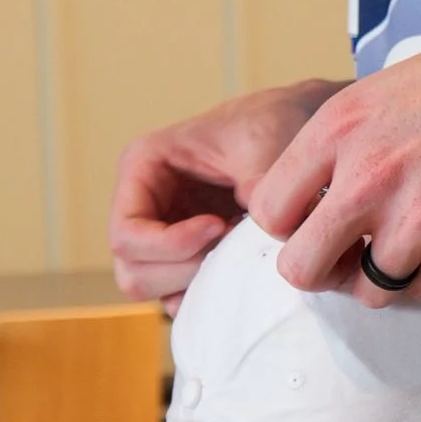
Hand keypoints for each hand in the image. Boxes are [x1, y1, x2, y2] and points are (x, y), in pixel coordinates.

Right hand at [108, 85, 339, 309]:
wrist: (293, 128)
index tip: (220, 226)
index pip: (128, 232)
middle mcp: (142, 206)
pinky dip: (207, 295)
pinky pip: (180, 296)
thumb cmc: (268, 124)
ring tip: (237, 255)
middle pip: (132, 272)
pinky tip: (239, 269)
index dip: (170, 244)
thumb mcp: (262, 143)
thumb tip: (261, 228)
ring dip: (195, 284)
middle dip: (183, 270)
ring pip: (152, 289)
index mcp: (142, 167)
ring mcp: (160, 237)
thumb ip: (257, 183)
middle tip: (231, 248)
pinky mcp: (185, 258)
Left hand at [249, 6, 420, 301]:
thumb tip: (315, 191)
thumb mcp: (373, 90)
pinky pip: (420, 291)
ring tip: (396, 250)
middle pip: (303, 269)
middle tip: (342, 256)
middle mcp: (367, 179)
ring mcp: (416, 217)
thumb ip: (336, 144)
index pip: (270, 211)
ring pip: (367, 290)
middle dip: (320, 269)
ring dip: (378, 277)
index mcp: (336, 133)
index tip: (309, 222)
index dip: (287, 226)